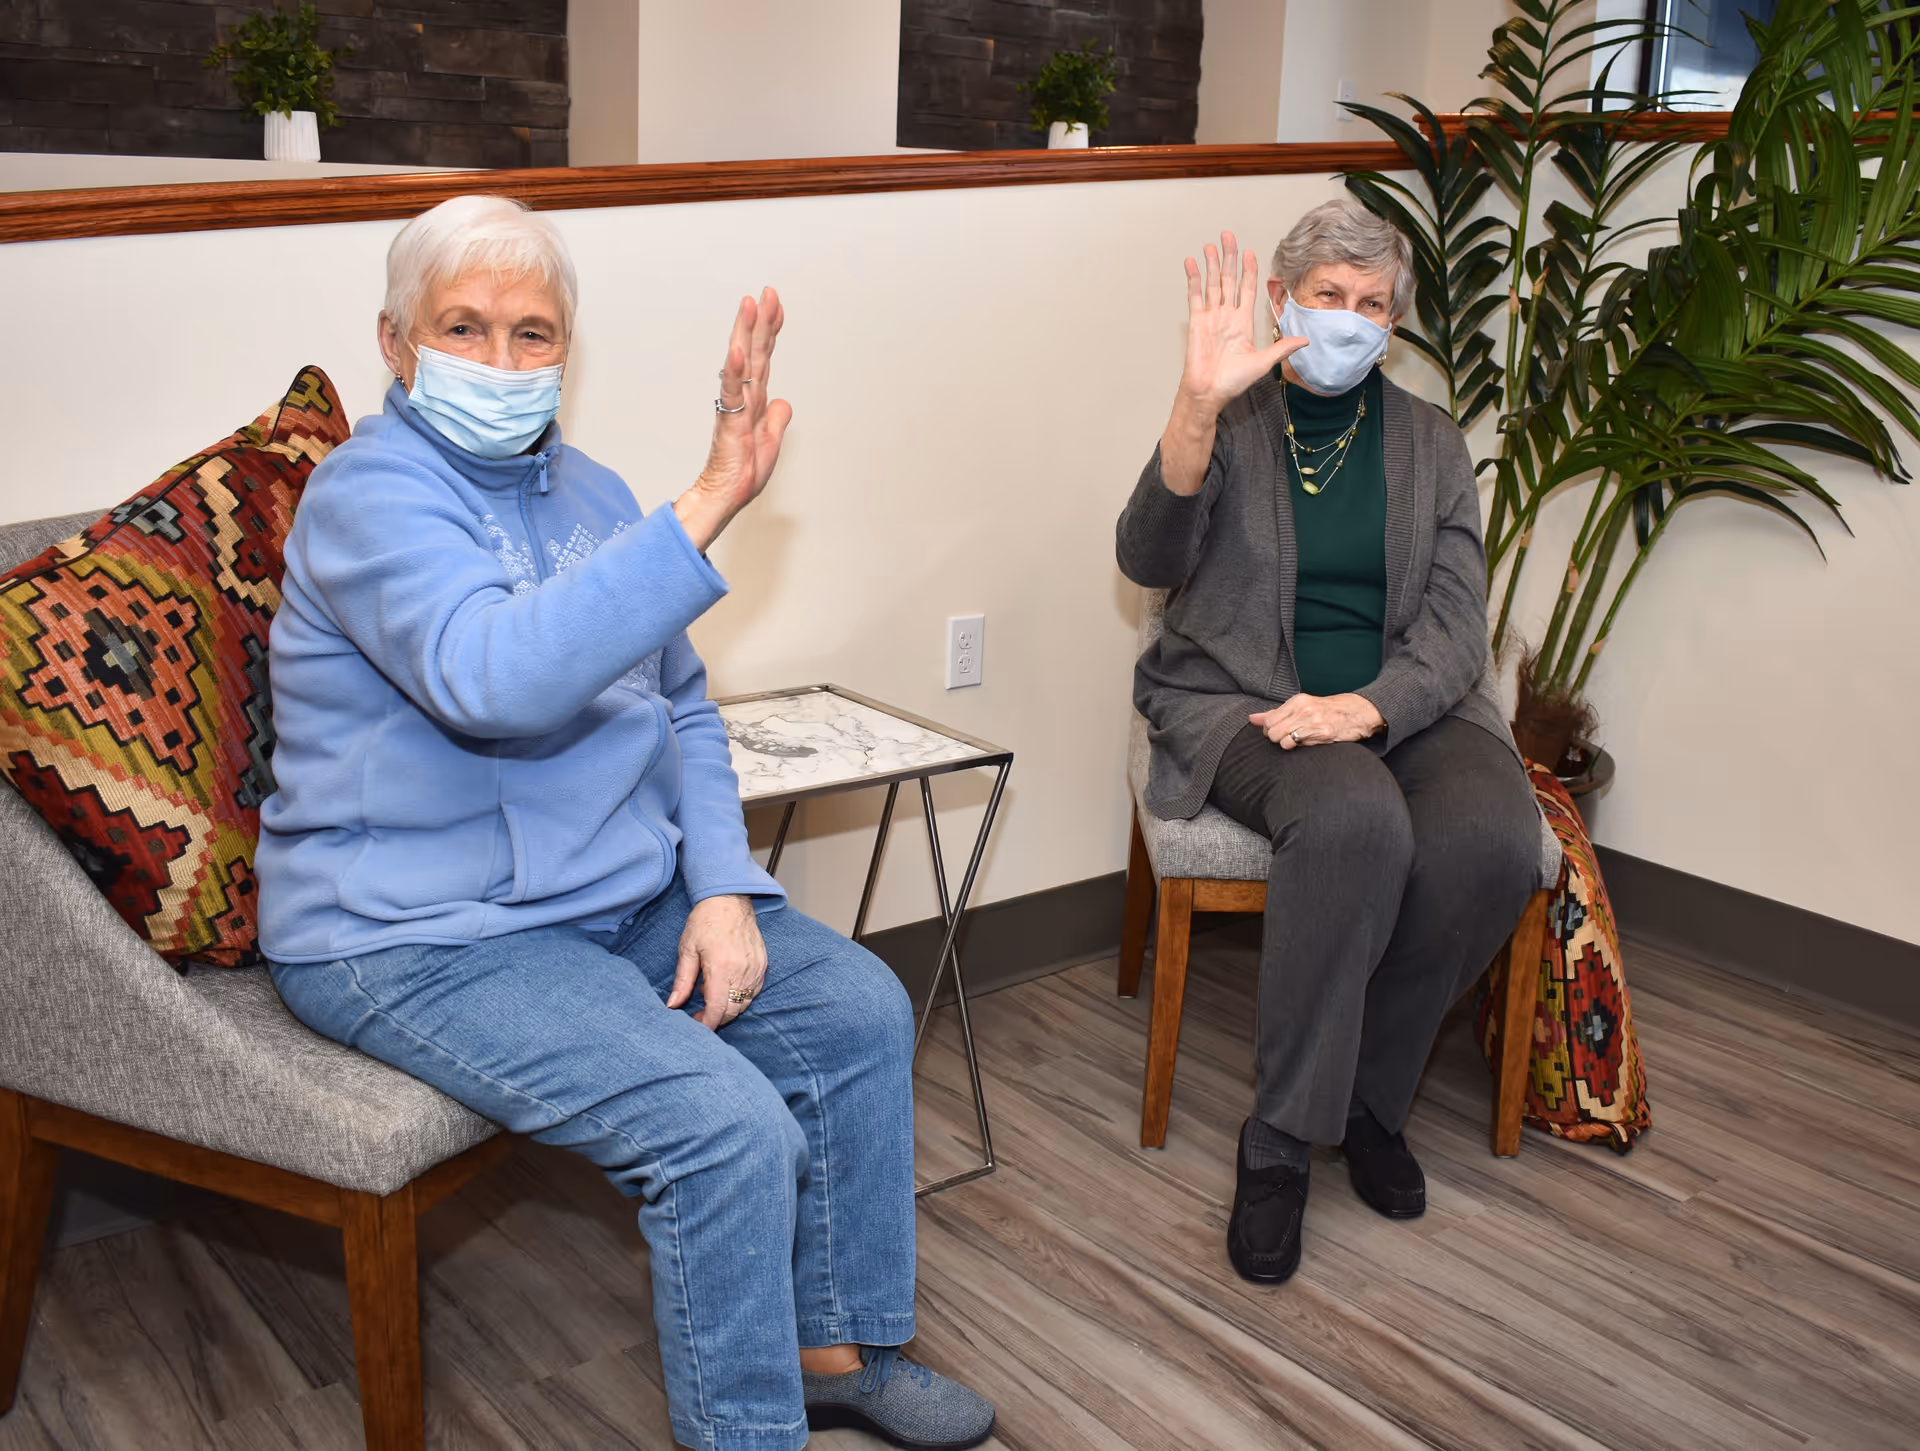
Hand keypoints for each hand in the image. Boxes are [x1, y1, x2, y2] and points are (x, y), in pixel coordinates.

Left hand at [668, 894, 768, 1029]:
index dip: (707, 1023)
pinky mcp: (762, 966)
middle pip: (732, 1011)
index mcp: (721, 968)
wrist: (730, 900)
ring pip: (744, 1003)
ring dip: (728, 1007)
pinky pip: (753, 991)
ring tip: (710, 992)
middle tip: (698, 1013)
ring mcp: (756, 969)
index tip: (697, 1026)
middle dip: (716, 1018)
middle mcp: (742, 972)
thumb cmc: (705, 922)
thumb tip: (673, 1005)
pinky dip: (740, 996)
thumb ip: (682, 981)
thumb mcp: (687, 950)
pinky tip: (725, 984)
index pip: (718, 1009)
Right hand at [674, 288, 791, 552]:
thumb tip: (783, 401)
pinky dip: (736, 371)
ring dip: (745, 333)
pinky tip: (738, 351)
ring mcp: (736, 407)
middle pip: (754, 351)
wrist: (726, 496)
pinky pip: (732, 392)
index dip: (770, 330)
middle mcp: (745, 397)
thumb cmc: (742, 472)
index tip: (775, 304)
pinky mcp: (730, 422)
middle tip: (766, 292)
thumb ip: (776, 418)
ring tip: (749, 304)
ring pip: (742, 363)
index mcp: (755, 399)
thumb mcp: (771, 441)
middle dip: (760, 320)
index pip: (765, 357)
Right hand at [1158, 231, 1308, 495]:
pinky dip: (1194, 278)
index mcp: (1243, 322)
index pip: (1247, 289)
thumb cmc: (1232, 382)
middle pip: (1228, 279)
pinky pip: (1195, 295)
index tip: (1250, 253)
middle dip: (1229, 258)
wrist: (1209, 393)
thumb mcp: (1263, 363)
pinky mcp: (1197, 321)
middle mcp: (1227, 315)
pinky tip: (1193, 263)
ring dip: (1212, 264)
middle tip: (1228, 236)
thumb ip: (1282, 348)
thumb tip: (1306, 341)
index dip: (1249, 270)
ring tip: (1212, 244)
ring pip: (1212, 283)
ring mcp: (1211, 316)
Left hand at [1251, 693, 1385, 748]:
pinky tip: (1308, 743)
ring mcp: (1313, 722)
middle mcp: (1303, 710)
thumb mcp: (1302, 706)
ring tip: (1299, 740)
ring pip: (1282, 741)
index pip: (1269, 720)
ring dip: (1287, 744)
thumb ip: (1276, 713)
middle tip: (1288, 737)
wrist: (1358, 712)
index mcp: (1297, 701)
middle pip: (1272, 732)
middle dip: (1276, 738)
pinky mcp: (1323, 735)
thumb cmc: (1328, 710)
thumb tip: (1252, 718)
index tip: (1278, 731)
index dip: (1269, 730)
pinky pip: (1298, 746)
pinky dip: (1299, 747)